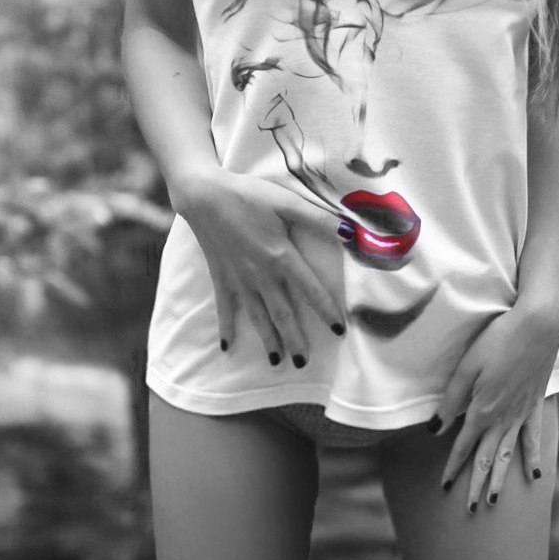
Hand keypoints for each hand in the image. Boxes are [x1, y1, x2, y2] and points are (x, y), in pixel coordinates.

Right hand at [177, 169, 346, 367]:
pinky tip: (227, 346)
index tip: (339, 331)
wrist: (205, 196)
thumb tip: (353, 232)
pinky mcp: (221, 277)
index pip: (310, 290)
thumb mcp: (288, 202)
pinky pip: (225, 308)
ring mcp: (239, 279)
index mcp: (281, 257)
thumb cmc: (249, 195)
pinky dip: (226, 328)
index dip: (326, 311)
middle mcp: (261, 275)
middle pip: (283, 313)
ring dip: (267, 340)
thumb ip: (320, 219)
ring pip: (257, 316)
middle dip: (294, 340)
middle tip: (304, 363)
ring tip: (276, 362)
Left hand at [429, 304, 558, 509]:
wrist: (539, 326)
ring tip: (493, 502)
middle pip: (486, 458)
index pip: (464, 446)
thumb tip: (434, 430)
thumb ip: (451, 400)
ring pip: (508, 455)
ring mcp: (522, 414)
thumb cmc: (498, 339)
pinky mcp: (536, 405)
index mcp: (482, 409)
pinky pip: (533, 439)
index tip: (445, 487)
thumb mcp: (467, 366)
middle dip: (476, 485)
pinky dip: (532, 458)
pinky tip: (534, 476)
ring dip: (499, 479)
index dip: (453, 467)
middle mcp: (503, 418)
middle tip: (470, 510)